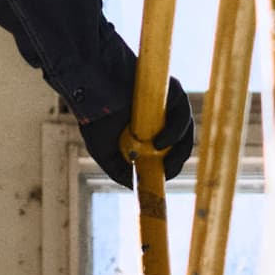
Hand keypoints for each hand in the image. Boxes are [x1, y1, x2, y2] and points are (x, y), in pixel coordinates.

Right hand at [81, 80, 195, 189]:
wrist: (90, 87)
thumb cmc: (96, 116)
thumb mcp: (105, 151)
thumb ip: (119, 170)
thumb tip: (132, 186)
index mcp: (151, 131)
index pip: (169, 152)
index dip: (169, 166)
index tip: (161, 180)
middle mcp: (163, 117)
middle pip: (181, 142)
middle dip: (176, 161)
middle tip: (166, 174)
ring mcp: (169, 103)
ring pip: (185, 130)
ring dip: (178, 150)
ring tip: (163, 162)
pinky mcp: (173, 90)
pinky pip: (182, 113)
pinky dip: (174, 131)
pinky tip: (160, 143)